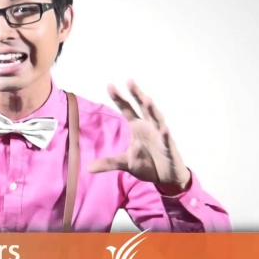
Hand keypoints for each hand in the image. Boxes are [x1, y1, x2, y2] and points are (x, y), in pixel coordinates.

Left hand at [88, 80, 190, 194]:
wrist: (166, 177)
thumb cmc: (146, 164)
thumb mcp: (125, 163)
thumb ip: (108, 163)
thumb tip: (88, 168)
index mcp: (137, 127)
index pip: (127, 109)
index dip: (119, 98)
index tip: (110, 85)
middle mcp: (149, 127)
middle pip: (142, 108)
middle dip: (137, 95)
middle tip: (129, 81)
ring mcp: (160, 136)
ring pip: (157, 119)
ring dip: (152, 110)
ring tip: (147, 100)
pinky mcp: (169, 148)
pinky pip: (167, 140)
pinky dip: (166, 135)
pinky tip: (164, 129)